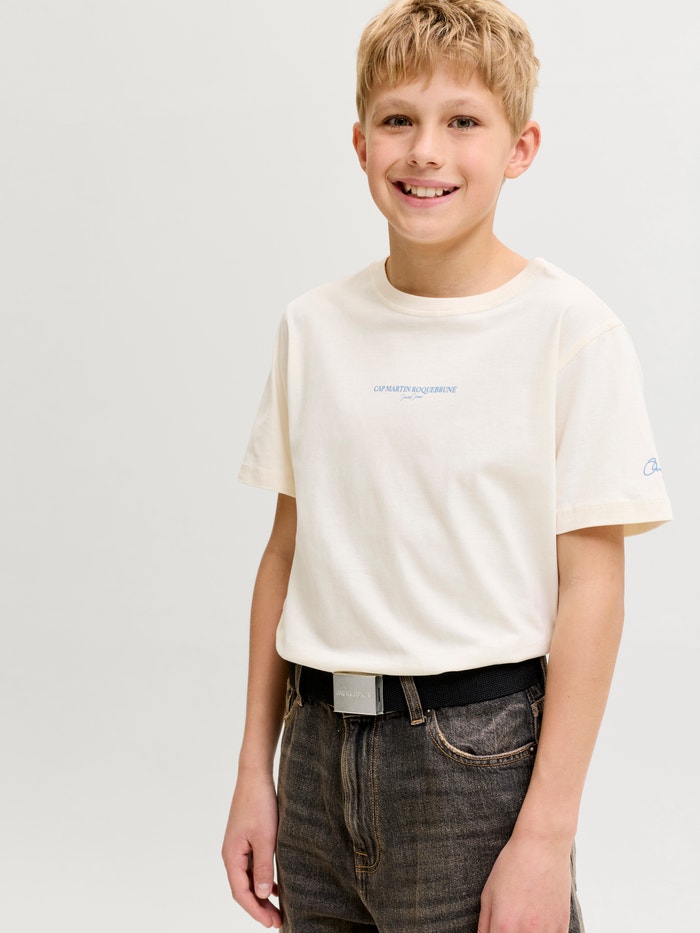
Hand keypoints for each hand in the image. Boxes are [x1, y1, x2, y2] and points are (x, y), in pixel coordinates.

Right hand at [222, 772, 281, 928]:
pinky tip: (274, 886)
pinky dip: (262, 879)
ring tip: (277, 908)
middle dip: (259, 907)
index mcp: (232, 856)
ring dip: (261, 894)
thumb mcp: (265, 838)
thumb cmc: (259, 804)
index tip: (272, 923)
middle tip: (278, 921)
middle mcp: (231, 854)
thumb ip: (263, 867)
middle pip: (243, 889)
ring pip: (248, 878)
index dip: (256, 910)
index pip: (241, 893)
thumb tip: (262, 894)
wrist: (254, 776)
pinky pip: (251, 866)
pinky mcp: (245, 839)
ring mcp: (237, 847)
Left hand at [477, 832, 571, 931]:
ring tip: (525, 920)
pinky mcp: (562, 926)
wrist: (542, 846)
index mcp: (503, 925)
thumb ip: (484, 924)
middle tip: (510, 922)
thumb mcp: (488, 892)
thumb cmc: (513, 864)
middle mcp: (526, 932)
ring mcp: (546, 931)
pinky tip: (539, 923)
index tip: (498, 929)